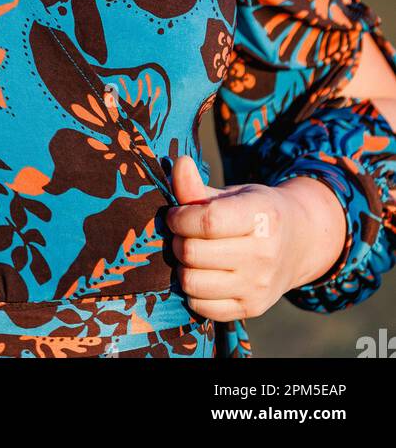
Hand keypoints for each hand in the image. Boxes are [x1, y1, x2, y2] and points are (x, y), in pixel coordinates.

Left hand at [164, 155, 330, 321]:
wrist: (298, 243)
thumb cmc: (256, 212)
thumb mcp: (234, 194)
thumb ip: (199, 186)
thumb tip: (179, 164)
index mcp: (262, 216)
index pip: (207, 221)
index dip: (180, 217)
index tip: (176, 214)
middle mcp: (264, 254)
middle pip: (193, 252)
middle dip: (178, 240)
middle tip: (182, 233)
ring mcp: (259, 286)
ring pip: (193, 282)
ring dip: (182, 267)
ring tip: (191, 254)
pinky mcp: (252, 308)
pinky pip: (202, 307)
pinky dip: (193, 292)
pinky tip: (203, 274)